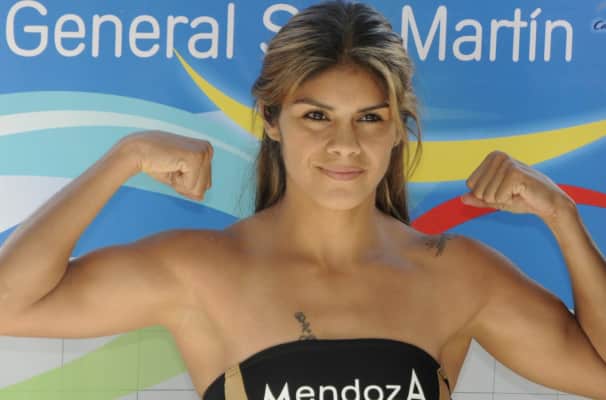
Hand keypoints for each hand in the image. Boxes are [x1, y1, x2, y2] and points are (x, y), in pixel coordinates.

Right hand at [122, 131, 213, 200]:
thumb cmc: (155, 162)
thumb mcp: (177, 176)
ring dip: (180, 184)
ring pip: (199, 188)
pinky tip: (169, 166)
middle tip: (170, 168)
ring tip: (170, 167)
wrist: (136, 151)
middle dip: (184, 184)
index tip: (173, 169)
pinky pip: (191, 185)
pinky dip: (178, 182)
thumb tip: (202, 197)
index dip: (186, 183)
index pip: (205, 184)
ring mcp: (203, 152)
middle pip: (204, 187)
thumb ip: (191, 186)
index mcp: (206, 151)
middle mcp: (208, 149)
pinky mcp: (195, 157)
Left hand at [460, 151, 574, 221]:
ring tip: (518, 193)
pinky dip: (509, 201)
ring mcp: (507, 163)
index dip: (486, 195)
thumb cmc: (523, 199)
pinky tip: (522, 194)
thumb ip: (479, 199)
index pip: (470, 184)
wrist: (549, 203)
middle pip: (477, 190)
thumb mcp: (496, 199)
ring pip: (487, 195)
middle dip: (493, 198)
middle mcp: (498, 156)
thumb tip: (461, 198)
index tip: (503, 191)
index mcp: (492, 157)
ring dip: (502, 200)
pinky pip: (498, 197)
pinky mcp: (515, 173)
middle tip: (512, 193)